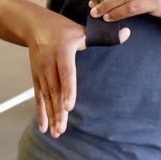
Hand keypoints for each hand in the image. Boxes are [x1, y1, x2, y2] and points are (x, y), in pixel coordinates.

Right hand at [28, 11, 128, 137]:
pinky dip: (41, 113)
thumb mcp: (82, 30)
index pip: (66, 74)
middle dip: (58, 111)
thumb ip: (103, 36)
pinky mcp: (36, 78)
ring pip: (46, 98)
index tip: (69, 107)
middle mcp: (49, 65)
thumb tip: (127, 34)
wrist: (34, 26)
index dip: (68, 91)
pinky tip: (44, 128)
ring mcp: (40, 73)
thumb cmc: (61, 29)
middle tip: (62, 129)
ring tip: (57, 133)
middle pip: (54, 91)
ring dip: (51, 116)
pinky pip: (38, 98)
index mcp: (62, 52)